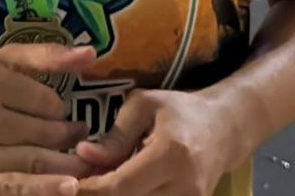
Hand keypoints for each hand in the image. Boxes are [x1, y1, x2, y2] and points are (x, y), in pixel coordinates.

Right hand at [0, 44, 96, 195]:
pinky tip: (69, 187)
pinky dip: (44, 189)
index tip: (59, 114)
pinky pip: (14, 188)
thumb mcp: (2, 63)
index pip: (46, 101)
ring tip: (82, 164)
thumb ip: (46, 55)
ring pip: (34, 161)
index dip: (60, 109)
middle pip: (43, 132)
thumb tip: (91, 54)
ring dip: (66, 165)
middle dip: (68, 137)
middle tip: (79, 138)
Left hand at [75, 89, 229, 195]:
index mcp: (171, 155)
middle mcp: (184, 186)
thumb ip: (115, 134)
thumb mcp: (145, 106)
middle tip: (82, 182)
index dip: (91, 189)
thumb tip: (83, 154)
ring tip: (102, 183)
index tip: (70, 182)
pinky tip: (120, 188)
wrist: (224, 130)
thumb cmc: (180, 111)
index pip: (120, 186)